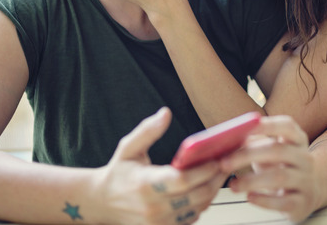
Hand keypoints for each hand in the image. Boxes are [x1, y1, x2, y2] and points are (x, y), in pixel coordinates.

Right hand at [94, 107, 227, 224]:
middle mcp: (153, 206)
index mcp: (145, 184)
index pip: (182, 180)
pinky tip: (204, 189)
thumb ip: (148, 130)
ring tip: (218, 175)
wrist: (102, 202)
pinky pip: (190, 219)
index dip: (203, 171)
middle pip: (196, 196)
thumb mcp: (128, 147)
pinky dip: (201, 205)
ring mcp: (158, 221)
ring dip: (211, 192)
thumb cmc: (118, 173)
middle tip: (225, 165)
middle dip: (215, 180)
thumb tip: (165, 113)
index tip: (216, 159)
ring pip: (197, 209)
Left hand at [220, 116, 318, 222]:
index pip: (287, 126)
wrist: (308, 192)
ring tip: (233, 186)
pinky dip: (264, 200)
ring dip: (251, 181)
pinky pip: (283, 201)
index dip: (267, 125)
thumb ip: (254, 142)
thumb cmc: (281, 167)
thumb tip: (228, 137)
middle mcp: (305, 158)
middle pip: (278, 151)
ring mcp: (307, 180)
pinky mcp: (303, 202)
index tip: (245, 128)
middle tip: (224, 163)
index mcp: (297, 140)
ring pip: (280, 177)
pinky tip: (249, 197)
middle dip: (248, 155)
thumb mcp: (271, 151)